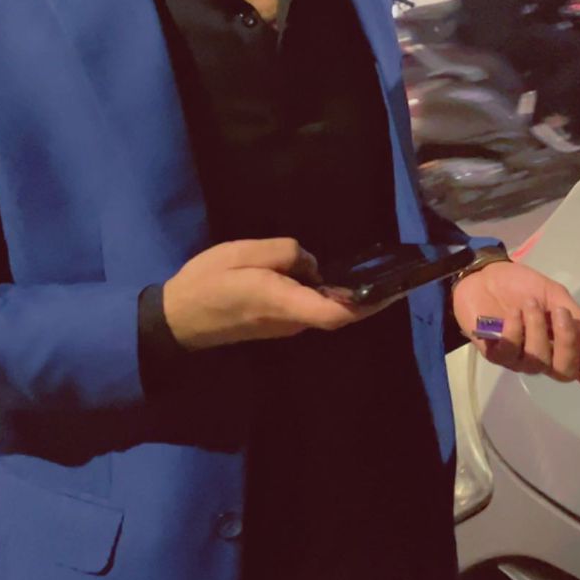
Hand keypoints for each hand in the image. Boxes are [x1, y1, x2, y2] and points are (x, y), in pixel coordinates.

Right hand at [163, 238, 391, 350]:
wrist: (178, 320)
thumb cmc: (207, 283)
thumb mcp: (242, 253)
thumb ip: (283, 253)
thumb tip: (312, 264)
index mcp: (283, 301)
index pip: (335, 313)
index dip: (368, 303)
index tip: (396, 289)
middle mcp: (292, 320)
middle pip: (338, 312)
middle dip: (369, 297)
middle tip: (400, 275)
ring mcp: (286, 326)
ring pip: (325, 309)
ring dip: (349, 295)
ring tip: (376, 270)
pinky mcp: (279, 323)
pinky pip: (312, 308)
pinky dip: (329, 295)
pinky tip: (336, 276)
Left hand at [452, 261, 579, 386]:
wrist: (486, 274)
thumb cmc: (522, 286)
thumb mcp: (556, 295)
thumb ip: (576, 319)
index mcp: (561, 345)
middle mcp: (543, 358)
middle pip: (564, 372)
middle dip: (567, 343)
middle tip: (560, 312)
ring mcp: (518, 359)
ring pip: (537, 360)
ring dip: (537, 328)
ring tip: (529, 303)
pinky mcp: (494, 353)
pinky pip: (509, 351)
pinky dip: (514, 330)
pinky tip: (512, 313)